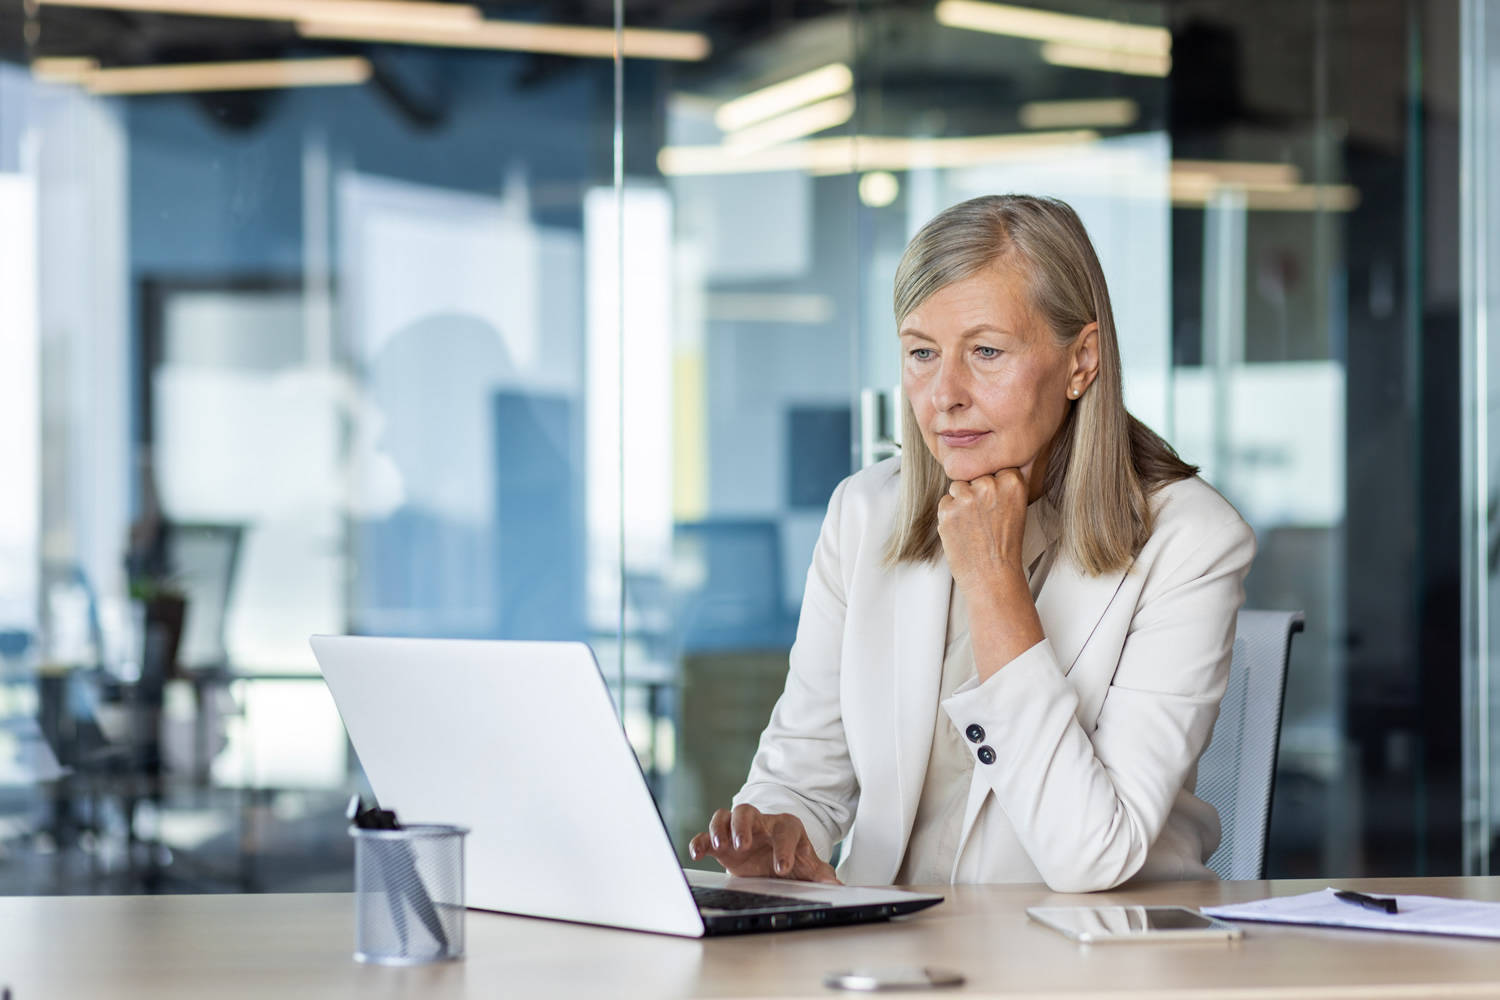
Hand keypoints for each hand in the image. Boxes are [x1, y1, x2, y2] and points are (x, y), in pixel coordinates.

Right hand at [687, 805, 840, 883]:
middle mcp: (760, 824)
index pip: (786, 831)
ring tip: (721, 845)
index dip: (784, 848)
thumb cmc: (791, 858)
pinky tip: (697, 853)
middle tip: (743, 846)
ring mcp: (738, 831)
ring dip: (720, 829)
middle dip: (743, 826)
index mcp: (785, 827)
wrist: (773, 859)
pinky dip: (700, 841)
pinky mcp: (720, 843)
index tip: (781, 869)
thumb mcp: (807, 866)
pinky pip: (706, 835)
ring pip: (725, 816)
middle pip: (747, 811)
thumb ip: (821, 874)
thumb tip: (837, 885)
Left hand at [937, 468, 1046, 680]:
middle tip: (985, 519)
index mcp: (1012, 482)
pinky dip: (949, 516)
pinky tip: (963, 532)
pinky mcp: (947, 510)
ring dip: (960, 502)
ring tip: (974, 526)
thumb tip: (996, 463)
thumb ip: (1006, 485)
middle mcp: (989, 486)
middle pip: (974, 476)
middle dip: (976, 493)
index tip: (996, 504)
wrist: (993, 577)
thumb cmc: (1005, 546)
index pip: (994, 466)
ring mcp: (967, 498)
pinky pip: (944, 502)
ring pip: (957, 487)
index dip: (993, 486)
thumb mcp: (1017, 509)